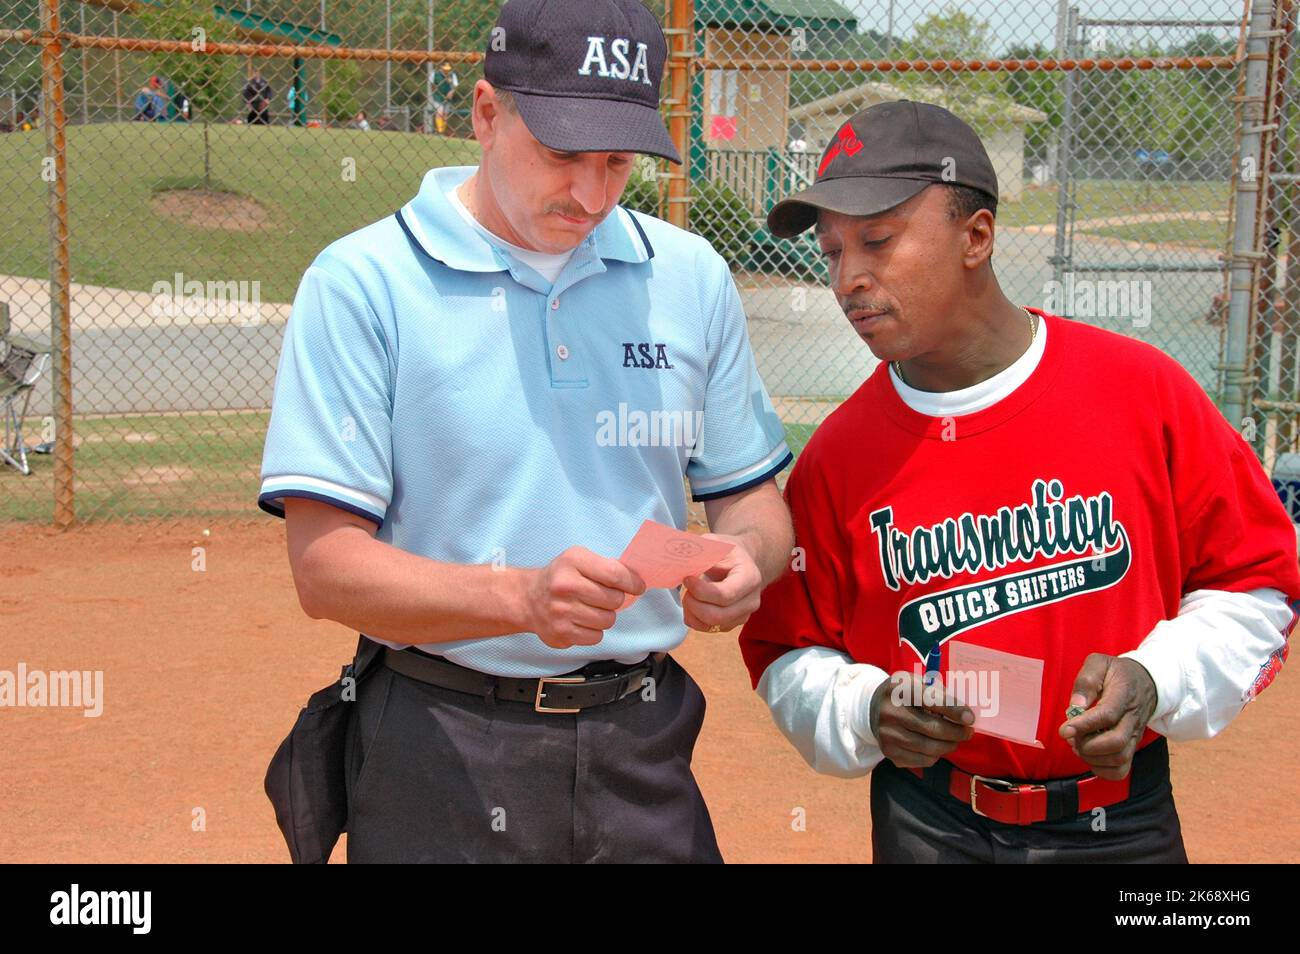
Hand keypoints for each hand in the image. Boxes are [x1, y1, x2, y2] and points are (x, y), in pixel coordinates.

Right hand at [523, 547, 644, 649]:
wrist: (528, 598)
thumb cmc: (560, 578)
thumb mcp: (579, 560)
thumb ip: (606, 567)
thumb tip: (636, 582)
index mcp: (573, 561)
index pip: (615, 574)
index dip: (632, 583)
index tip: (638, 587)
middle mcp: (565, 586)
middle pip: (614, 600)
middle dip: (615, 599)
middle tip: (602, 597)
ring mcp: (561, 611)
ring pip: (607, 620)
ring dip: (604, 616)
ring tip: (590, 609)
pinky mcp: (561, 632)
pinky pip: (596, 637)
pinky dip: (593, 631)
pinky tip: (581, 621)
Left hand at [681, 533, 762, 632]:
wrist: (742, 561)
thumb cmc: (727, 551)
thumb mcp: (716, 543)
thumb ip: (700, 552)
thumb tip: (680, 564)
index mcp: (750, 577)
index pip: (724, 594)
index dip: (701, 590)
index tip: (687, 578)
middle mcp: (751, 601)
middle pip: (717, 615)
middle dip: (694, 604)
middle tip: (685, 588)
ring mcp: (743, 615)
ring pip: (711, 625)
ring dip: (692, 611)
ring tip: (688, 594)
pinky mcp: (732, 624)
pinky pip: (708, 629)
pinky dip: (694, 619)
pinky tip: (691, 603)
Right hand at [869, 671, 974, 768]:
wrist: (873, 708)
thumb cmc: (903, 694)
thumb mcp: (915, 682)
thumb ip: (937, 693)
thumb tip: (963, 714)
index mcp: (898, 688)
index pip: (930, 700)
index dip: (953, 710)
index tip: (970, 718)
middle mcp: (889, 712)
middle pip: (932, 728)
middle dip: (956, 732)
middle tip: (968, 732)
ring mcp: (887, 734)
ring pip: (929, 748)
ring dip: (949, 745)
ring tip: (955, 739)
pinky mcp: (888, 751)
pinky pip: (922, 760)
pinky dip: (935, 755)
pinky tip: (936, 746)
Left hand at [1058, 653, 1157, 780]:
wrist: (1146, 682)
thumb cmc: (1117, 673)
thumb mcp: (1100, 664)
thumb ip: (1086, 681)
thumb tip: (1076, 706)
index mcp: (1123, 696)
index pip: (1106, 715)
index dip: (1083, 726)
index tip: (1064, 730)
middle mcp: (1132, 719)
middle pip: (1115, 743)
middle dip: (1087, 745)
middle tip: (1071, 737)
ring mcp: (1134, 736)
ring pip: (1119, 758)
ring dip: (1093, 758)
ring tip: (1078, 745)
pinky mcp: (1132, 747)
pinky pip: (1122, 770)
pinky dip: (1102, 770)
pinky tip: (1089, 758)